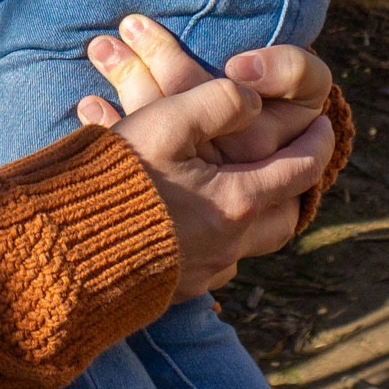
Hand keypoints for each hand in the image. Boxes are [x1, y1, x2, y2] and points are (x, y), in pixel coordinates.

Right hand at [76, 17, 334, 295]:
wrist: (65, 248)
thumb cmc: (116, 178)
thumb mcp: (165, 122)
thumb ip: (217, 102)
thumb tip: (252, 101)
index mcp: (237, 202)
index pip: (300, 169)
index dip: (317, 142)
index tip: (323, 123)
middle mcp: (230, 244)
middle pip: (285, 218)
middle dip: (295, 186)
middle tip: (295, 162)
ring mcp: (203, 271)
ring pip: (252, 245)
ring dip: (259, 215)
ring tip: (248, 189)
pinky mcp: (174, 287)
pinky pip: (216, 264)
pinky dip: (221, 239)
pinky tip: (199, 222)